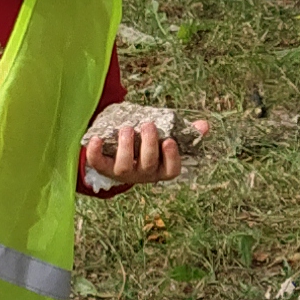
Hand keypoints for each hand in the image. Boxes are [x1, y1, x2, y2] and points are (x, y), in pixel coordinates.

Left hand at [83, 114, 206, 186]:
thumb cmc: (147, 146)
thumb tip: (204, 125)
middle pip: (148, 165)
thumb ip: (185, 133)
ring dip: (126, 147)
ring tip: (127, 129)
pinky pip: (97, 164)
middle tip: (148, 126)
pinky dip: (94, 152)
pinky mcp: (103, 167)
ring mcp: (123, 172)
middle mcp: (143, 174)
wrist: (117, 155)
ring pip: (125, 167)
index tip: (170, 140)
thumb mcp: (166, 140)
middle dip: (148, 145)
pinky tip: (96, 138)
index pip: (171, 171)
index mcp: (160, 169)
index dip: (172, 158)